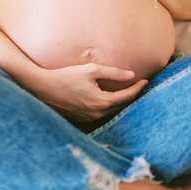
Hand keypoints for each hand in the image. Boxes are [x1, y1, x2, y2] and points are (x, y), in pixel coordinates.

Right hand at [30, 63, 148, 122]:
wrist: (44, 88)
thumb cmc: (67, 76)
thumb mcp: (91, 70)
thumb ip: (113, 72)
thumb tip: (131, 74)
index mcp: (101, 102)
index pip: (127, 97)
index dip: (137, 88)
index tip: (146, 81)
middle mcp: (97, 113)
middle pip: (121, 106)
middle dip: (131, 96)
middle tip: (139, 86)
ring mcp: (89, 118)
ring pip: (111, 111)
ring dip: (120, 103)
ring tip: (127, 93)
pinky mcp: (82, 119)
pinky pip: (101, 114)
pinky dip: (108, 107)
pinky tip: (110, 100)